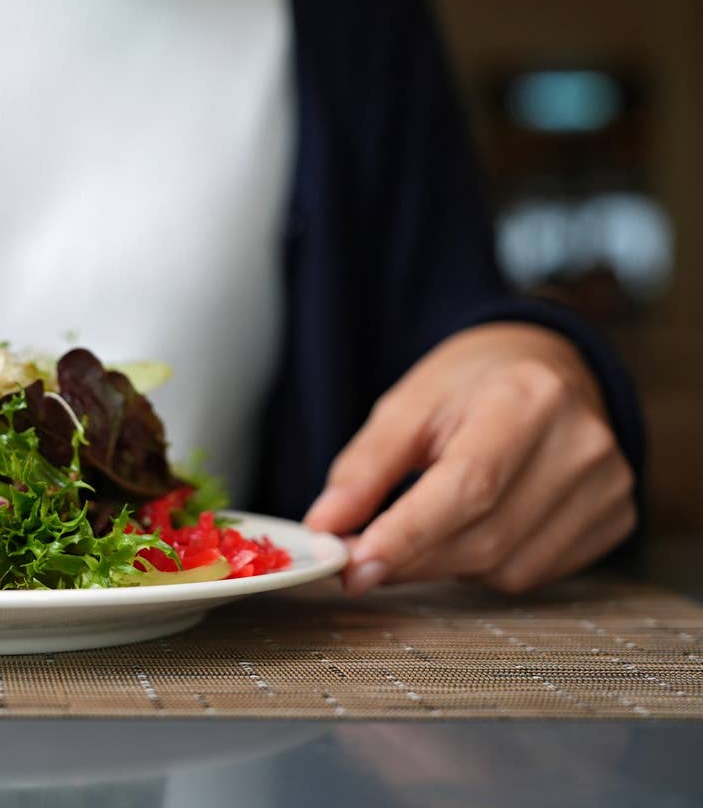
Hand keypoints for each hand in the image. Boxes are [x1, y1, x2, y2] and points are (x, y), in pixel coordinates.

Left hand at [304, 323, 635, 594]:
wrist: (547, 367)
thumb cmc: (472, 385)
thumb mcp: (407, 406)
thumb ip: (364, 468)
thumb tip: (325, 526)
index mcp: (526, 399)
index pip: (468, 486)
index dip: (408, 535)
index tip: (355, 566)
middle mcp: (580, 444)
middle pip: (486, 535)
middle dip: (412, 558)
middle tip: (359, 561)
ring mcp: (608, 486)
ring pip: (508, 567)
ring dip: (445, 564)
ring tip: (422, 528)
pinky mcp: (615, 519)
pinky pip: (534, 573)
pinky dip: (486, 566)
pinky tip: (470, 530)